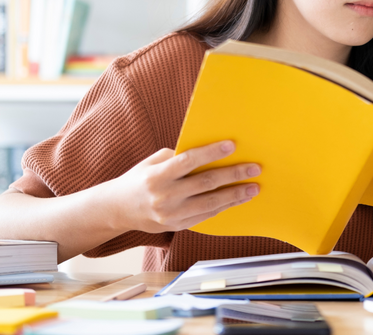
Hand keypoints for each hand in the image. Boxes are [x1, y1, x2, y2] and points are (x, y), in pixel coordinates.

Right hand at [111, 141, 260, 233]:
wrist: (118, 209)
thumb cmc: (139, 179)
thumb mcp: (152, 162)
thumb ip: (177, 157)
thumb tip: (209, 152)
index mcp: (157, 175)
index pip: (188, 161)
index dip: (211, 152)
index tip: (232, 145)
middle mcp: (164, 196)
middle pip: (205, 183)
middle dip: (233, 175)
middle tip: (254, 168)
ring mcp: (171, 214)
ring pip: (210, 204)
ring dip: (235, 195)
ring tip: (253, 188)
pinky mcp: (177, 226)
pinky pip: (206, 216)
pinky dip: (224, 207)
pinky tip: (237, 199)